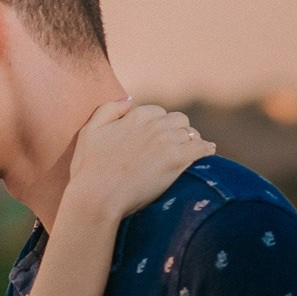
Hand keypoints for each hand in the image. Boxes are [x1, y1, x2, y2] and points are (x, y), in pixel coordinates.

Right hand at [64, 101, 214, 222]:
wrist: (97, 196)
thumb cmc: (89, 168)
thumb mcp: (90, 131)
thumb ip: (109, 109)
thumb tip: (130, 99)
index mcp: (135, 115)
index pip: (157, 112)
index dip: (157, 125)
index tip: (155, 139)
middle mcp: (154, 124)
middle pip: (178, 120)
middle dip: (177, 131)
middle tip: (174, 147)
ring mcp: (167, 141)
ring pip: (191, 134)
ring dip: (190, 141)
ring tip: (189, 153)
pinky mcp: (177, 159)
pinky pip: (201, 149)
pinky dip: (205, 151)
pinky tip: (207, 154)